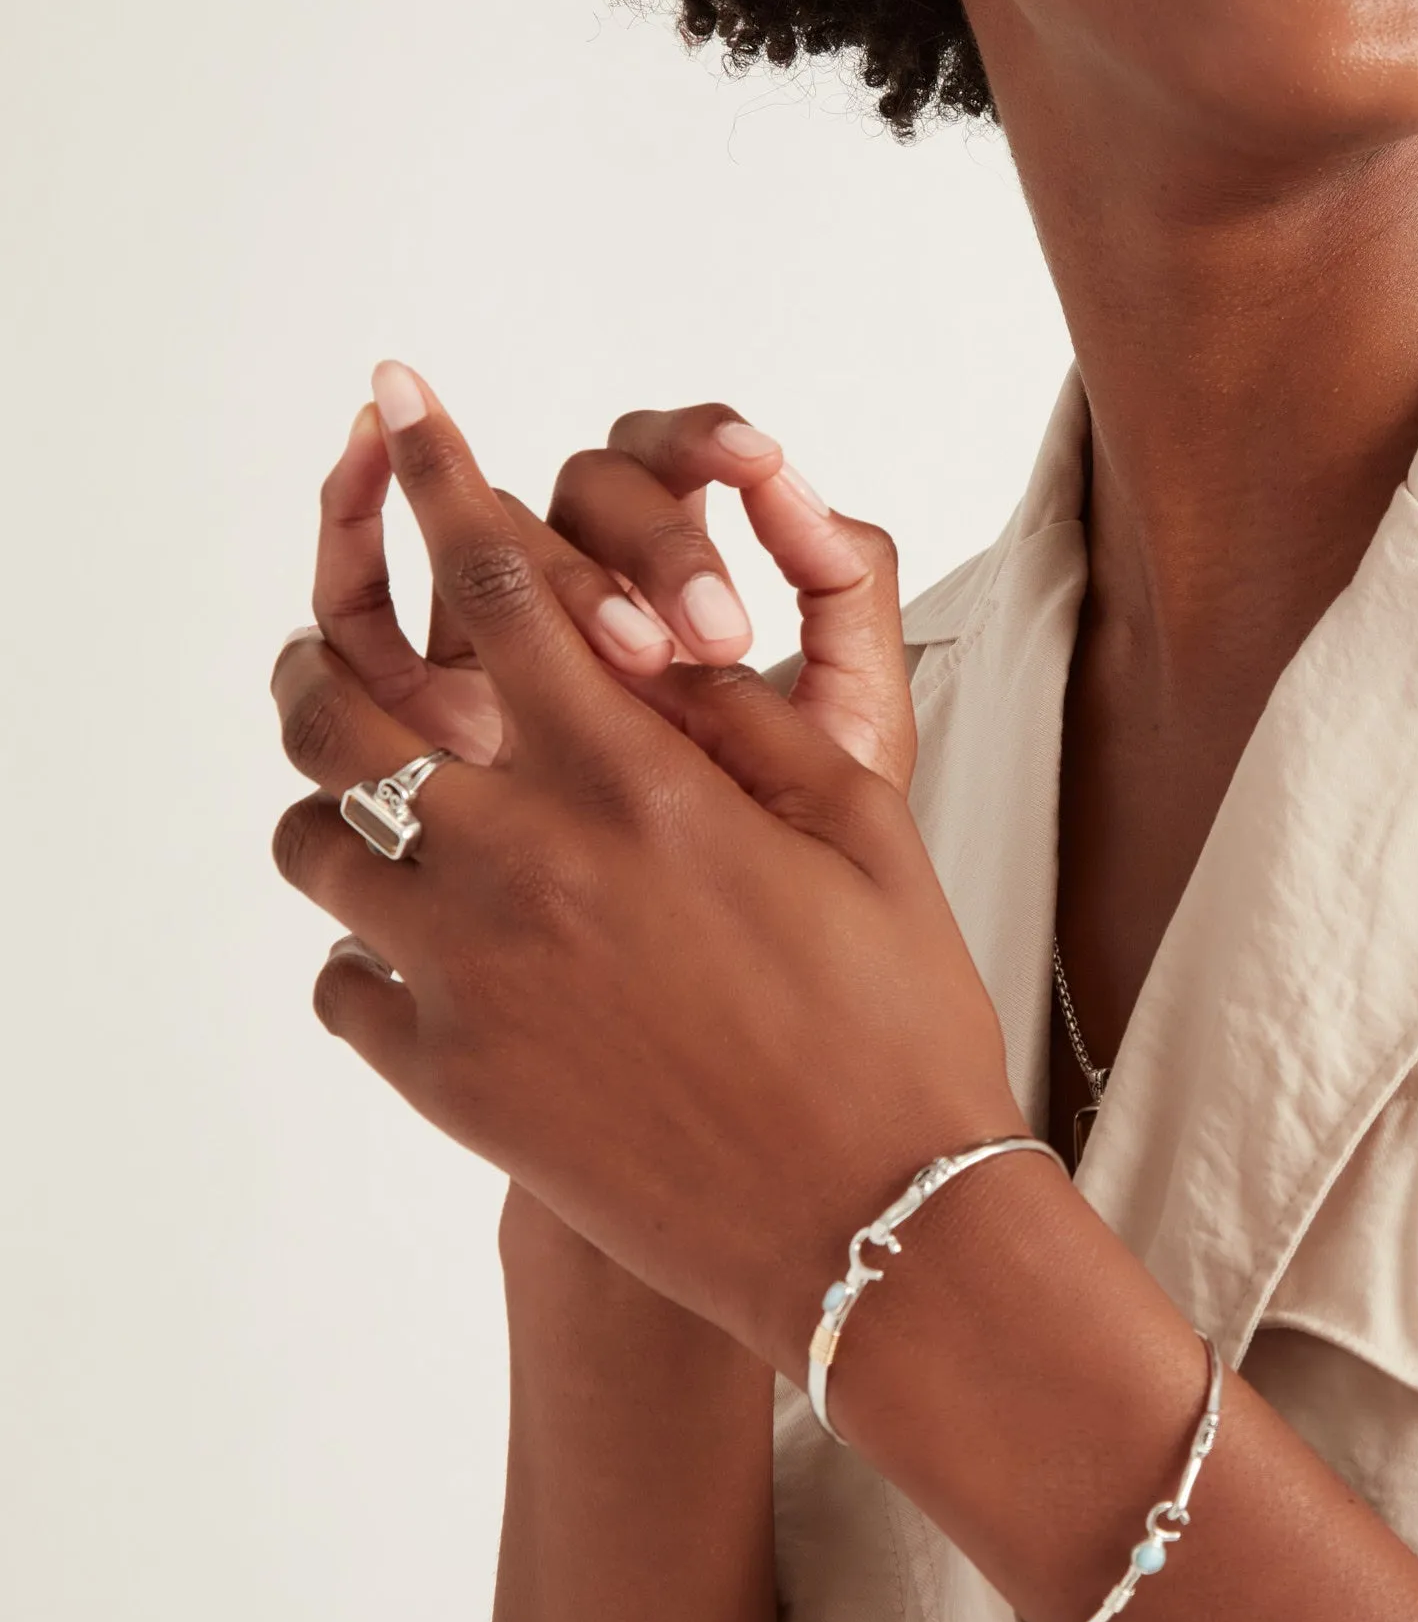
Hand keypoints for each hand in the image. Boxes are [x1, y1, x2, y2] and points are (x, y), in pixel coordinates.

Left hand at [272, 365, 1024, 1376]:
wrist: (875, 1224)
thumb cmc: (894, 1012)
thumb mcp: (852, 822)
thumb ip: (733, 714)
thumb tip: (647, 641)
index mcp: (636, 778)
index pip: (495, 579)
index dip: (437, 468)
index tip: (397, 397)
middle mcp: (526, 862)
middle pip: (344, 702)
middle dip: (332, 636)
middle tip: (355, 634)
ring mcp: (469, 979)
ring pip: (317, 839)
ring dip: (351, 796)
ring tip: (419, 801)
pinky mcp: (447, 1084)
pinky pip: (339, 978)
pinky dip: (370, 941)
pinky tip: (444, 943)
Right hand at [312, 401, 914, 788]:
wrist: (732, 969)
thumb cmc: (791, 839)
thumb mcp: (852, 718)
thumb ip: (844, 589)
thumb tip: (789, 482)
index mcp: (688, 572)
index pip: (683, 455)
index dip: (706, 437)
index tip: (756, 462)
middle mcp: (593, 579)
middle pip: (596, 489)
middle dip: (656, 543)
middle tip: (714, 630)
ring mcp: (502, 633)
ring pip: (500, 539)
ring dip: (551, 567)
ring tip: (633, 657)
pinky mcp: (421, 693)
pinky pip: (361, 586)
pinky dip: (352, 516)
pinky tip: (362, 480)